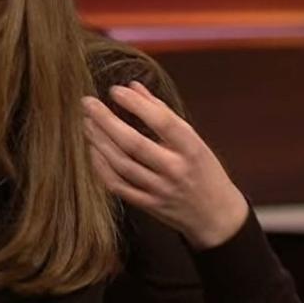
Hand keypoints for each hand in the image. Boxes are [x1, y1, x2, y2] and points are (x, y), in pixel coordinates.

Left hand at [81, 81, 248, 249]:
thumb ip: (162, 112)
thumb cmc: (204, 170)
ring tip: (87, 123)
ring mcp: (160, 189)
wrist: (217, 215)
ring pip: (122, 164)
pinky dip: (101, 167)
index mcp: (191, 148)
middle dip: (106, 120)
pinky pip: (118, 185)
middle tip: (87, 103)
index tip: (115, 90)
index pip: (162, 122)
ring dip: (100, 141)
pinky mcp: (148, 205)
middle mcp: (175, 169)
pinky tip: (93, 150)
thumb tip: (133, 87)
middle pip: (134, 143)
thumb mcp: (193, 139)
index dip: (136, 104)